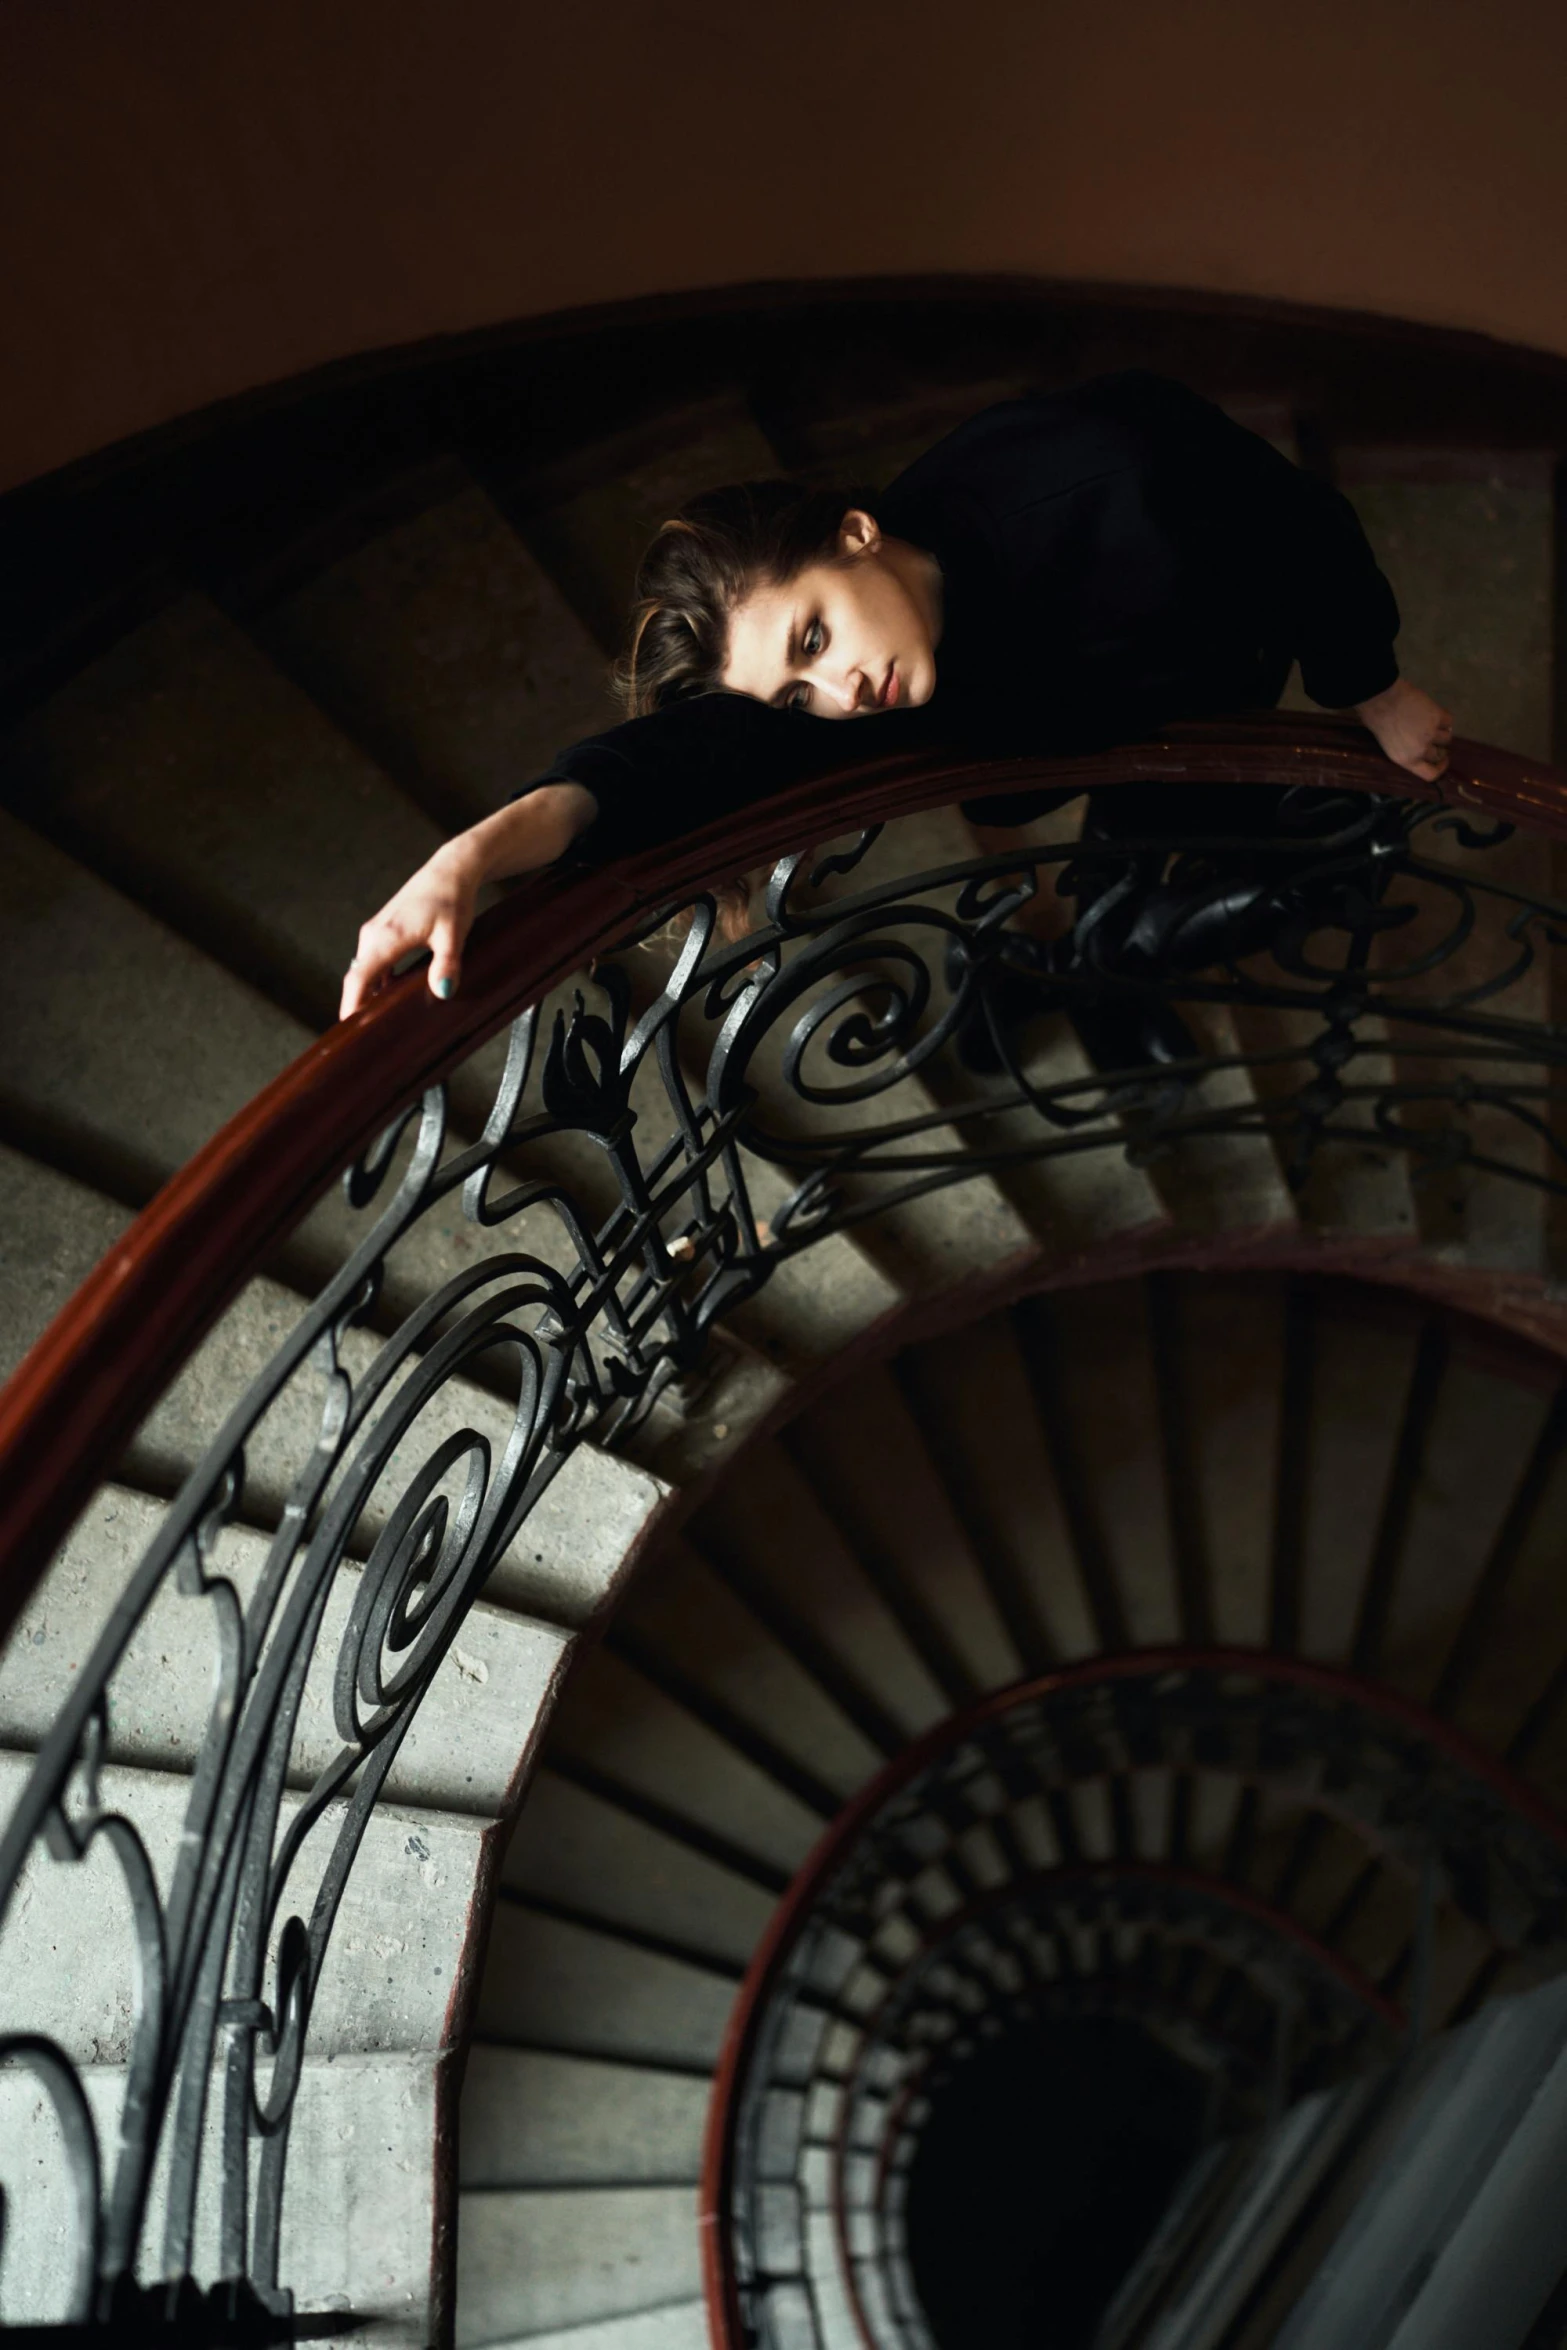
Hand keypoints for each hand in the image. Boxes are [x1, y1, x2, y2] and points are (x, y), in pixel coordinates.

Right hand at [339, 839, 480, 1018]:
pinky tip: (390, 997)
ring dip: (368, 994)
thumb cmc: (452, 900)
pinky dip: (377, 981)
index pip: (359, 979)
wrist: (450, 871)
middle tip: (364, 1038)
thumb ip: (447, 964)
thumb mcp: (454, 934)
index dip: (351, 1006)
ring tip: (377, 1023)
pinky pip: (374, 962)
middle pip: (358, 978)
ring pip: (365, 971)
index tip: (348, 1030)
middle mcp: (374, 935)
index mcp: (386, 938)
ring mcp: (376, 932)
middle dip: (358, 1006)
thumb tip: (443, 991)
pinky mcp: (383, 931)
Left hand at [1352, 678, 1453, 782]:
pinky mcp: (1438, 716)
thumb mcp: (1388, 745)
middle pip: (1440, 755)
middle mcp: (1421, 750)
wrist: (1380, 698)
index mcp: (1405, 760)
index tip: (1443, 762)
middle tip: (1435, 738)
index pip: (1430, 774)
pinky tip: (1436, 713)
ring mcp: (1431, 733)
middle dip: (1439, 748)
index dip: (1439, 768)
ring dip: (1442, 732)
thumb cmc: (1376, 720)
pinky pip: (1448, 721)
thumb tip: (1421, 750)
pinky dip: (1444, 718)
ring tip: (1433, 724)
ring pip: (1447, 738)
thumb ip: (1406, 751)